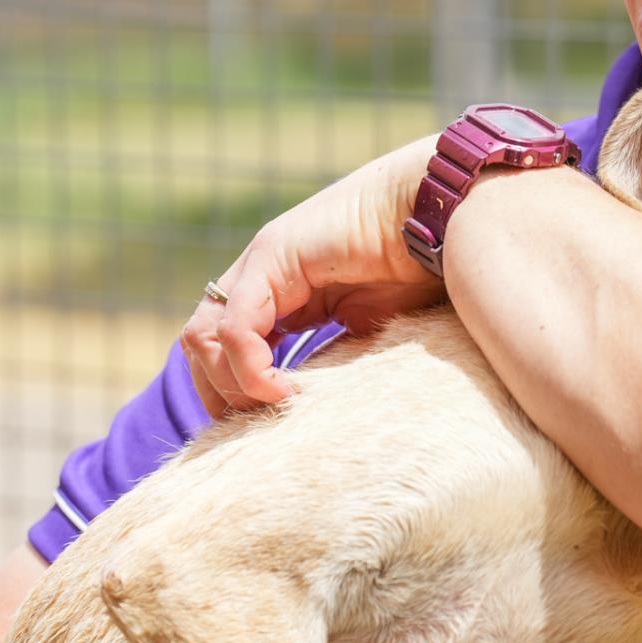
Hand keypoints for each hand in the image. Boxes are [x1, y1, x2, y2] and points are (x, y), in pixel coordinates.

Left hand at [181, 135, 442, 414]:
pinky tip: (283, 387)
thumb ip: (331, 361)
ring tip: (277, 402)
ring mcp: (260, 262)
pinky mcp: (272, 255)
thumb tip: (312, 410)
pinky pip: (236, 326)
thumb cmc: (421, 270)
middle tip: (264, 422)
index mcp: (280, 294)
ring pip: (202, 337)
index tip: (266, 428)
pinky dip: (250, 367)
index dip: (230, 393)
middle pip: (199, 344)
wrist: (443, 215)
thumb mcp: (367, 332)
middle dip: (221, 394)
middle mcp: (259, 276)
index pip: (219, 349)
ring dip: (231, 384)